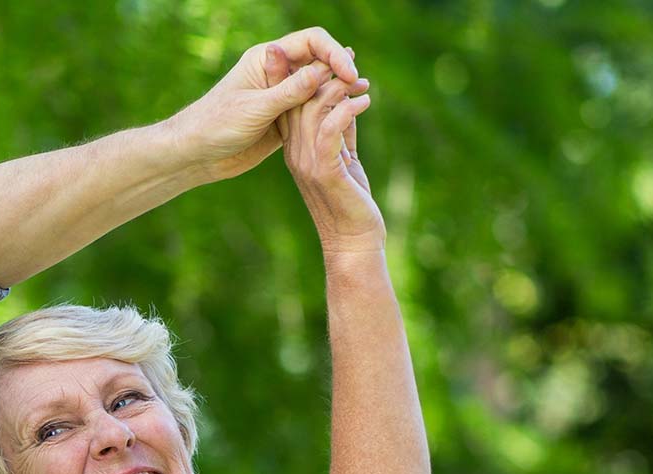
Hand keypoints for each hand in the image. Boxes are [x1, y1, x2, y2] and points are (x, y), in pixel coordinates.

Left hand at [168, 27, 367, 181]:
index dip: (333, 53)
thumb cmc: (216, 125)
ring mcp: (281, 96)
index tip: (349, 74)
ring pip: (317, 86)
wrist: (197, 154)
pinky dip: (328, 111)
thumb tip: (322, 72)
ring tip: (363, 96)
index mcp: (266, 59)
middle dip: (340, 69)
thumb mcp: (255, 108)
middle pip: (317, 60)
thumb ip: (289, 92)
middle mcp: (276, 73)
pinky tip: (346, 116)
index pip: (310, 42)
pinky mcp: (283, 119)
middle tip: (360, 86)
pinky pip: (311, 110)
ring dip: (338, 90)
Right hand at [280, 58, 383, 252]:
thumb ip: (342, 132)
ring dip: (337, 88)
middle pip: (296, 100)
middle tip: (341, 54)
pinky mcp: (326, 171)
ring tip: (356, 76)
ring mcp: (307, 163)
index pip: (288, 104)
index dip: (296, 75)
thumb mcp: (345, 160)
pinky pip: (331, 129)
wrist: (352, 242)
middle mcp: (295, 154)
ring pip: (313, 110)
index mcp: (295, 150)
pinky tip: (364, 102)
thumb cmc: (351, 202)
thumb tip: (350, 103)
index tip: (314, 53)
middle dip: (317, 72)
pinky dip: (347, 110)